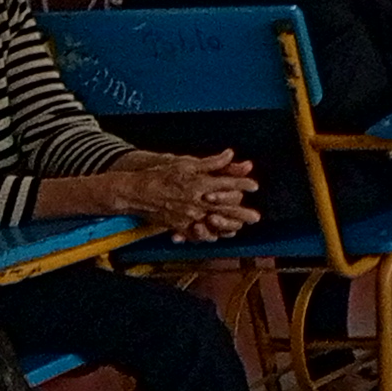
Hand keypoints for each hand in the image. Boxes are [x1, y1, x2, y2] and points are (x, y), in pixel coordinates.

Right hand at [112, 151, 256, 239]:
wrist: (135, 192)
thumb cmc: (160, 175)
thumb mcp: (186, 164)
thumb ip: (211, 163)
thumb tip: (230, 154)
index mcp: (199, 184)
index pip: (227, 184)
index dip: (242, 183)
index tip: (254, 185)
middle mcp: (196, 201)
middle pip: (225, 208)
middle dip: (242, 213)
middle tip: (256, 217)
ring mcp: (187, 215)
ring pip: (213, 224)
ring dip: (228, 227)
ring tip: (240, 229)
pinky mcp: (178, 225)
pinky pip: (196, 234)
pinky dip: (208, 235)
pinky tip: (217, 236)